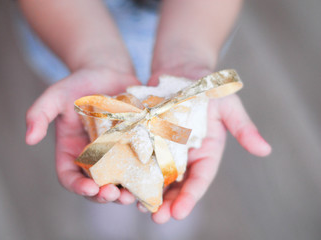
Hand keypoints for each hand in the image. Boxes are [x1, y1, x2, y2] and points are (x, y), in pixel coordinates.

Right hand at [25, 68, 138, 203]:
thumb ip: (40, 113)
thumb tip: (28, 139)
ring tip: (133, 195)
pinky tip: (152, 180)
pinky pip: (139, 167)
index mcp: (72, 152)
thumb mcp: (56, 96)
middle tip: (113, 195)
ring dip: (125, 193)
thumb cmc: (79, 84)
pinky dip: (144, 177)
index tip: (90, 189)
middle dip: (104, 196)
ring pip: (119, 182)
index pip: (69, 177)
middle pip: (96, 186)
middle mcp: (93, 159)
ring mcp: (115, 155)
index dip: (78, 187)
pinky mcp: (135, 148)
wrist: (109, 73)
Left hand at [140, 68, 271, 223]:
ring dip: (149, 193)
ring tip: (138, 207)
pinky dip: (135, 172)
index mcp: (207, 152)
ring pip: (157, 177)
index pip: (200, 180)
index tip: (179, 213)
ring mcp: (165, 150)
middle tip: (156, 218)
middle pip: (177, 185)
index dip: (190, 198)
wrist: (180, 70)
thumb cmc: (206, 86)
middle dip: (167, 203)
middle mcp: (186, 156)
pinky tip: (125, 183)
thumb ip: (243, 127)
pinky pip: (141, 159)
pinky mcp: (148, 141)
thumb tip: (266, 150)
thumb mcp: (227, 104)